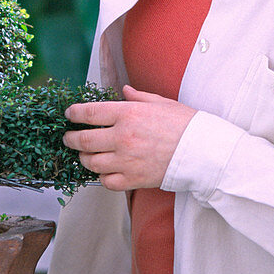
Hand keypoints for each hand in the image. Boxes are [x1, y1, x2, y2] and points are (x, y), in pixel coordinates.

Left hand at [62, 85, 195, 191]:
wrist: (204, 151)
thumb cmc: (185, 124)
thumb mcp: (161, 102)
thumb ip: (138, 97)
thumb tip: (124, 91)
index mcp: (127, 114)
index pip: (88, 113)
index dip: (74, 114)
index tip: (69, 115)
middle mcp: (123, 137)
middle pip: (83, 140)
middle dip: (71, 139)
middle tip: (69, 137)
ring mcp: (127, 160)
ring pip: (91, 163)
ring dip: (84, 158)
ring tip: (85, 154)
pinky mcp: (134, 179)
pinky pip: (106, 182)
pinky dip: (102, 177)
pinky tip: (105, 171)